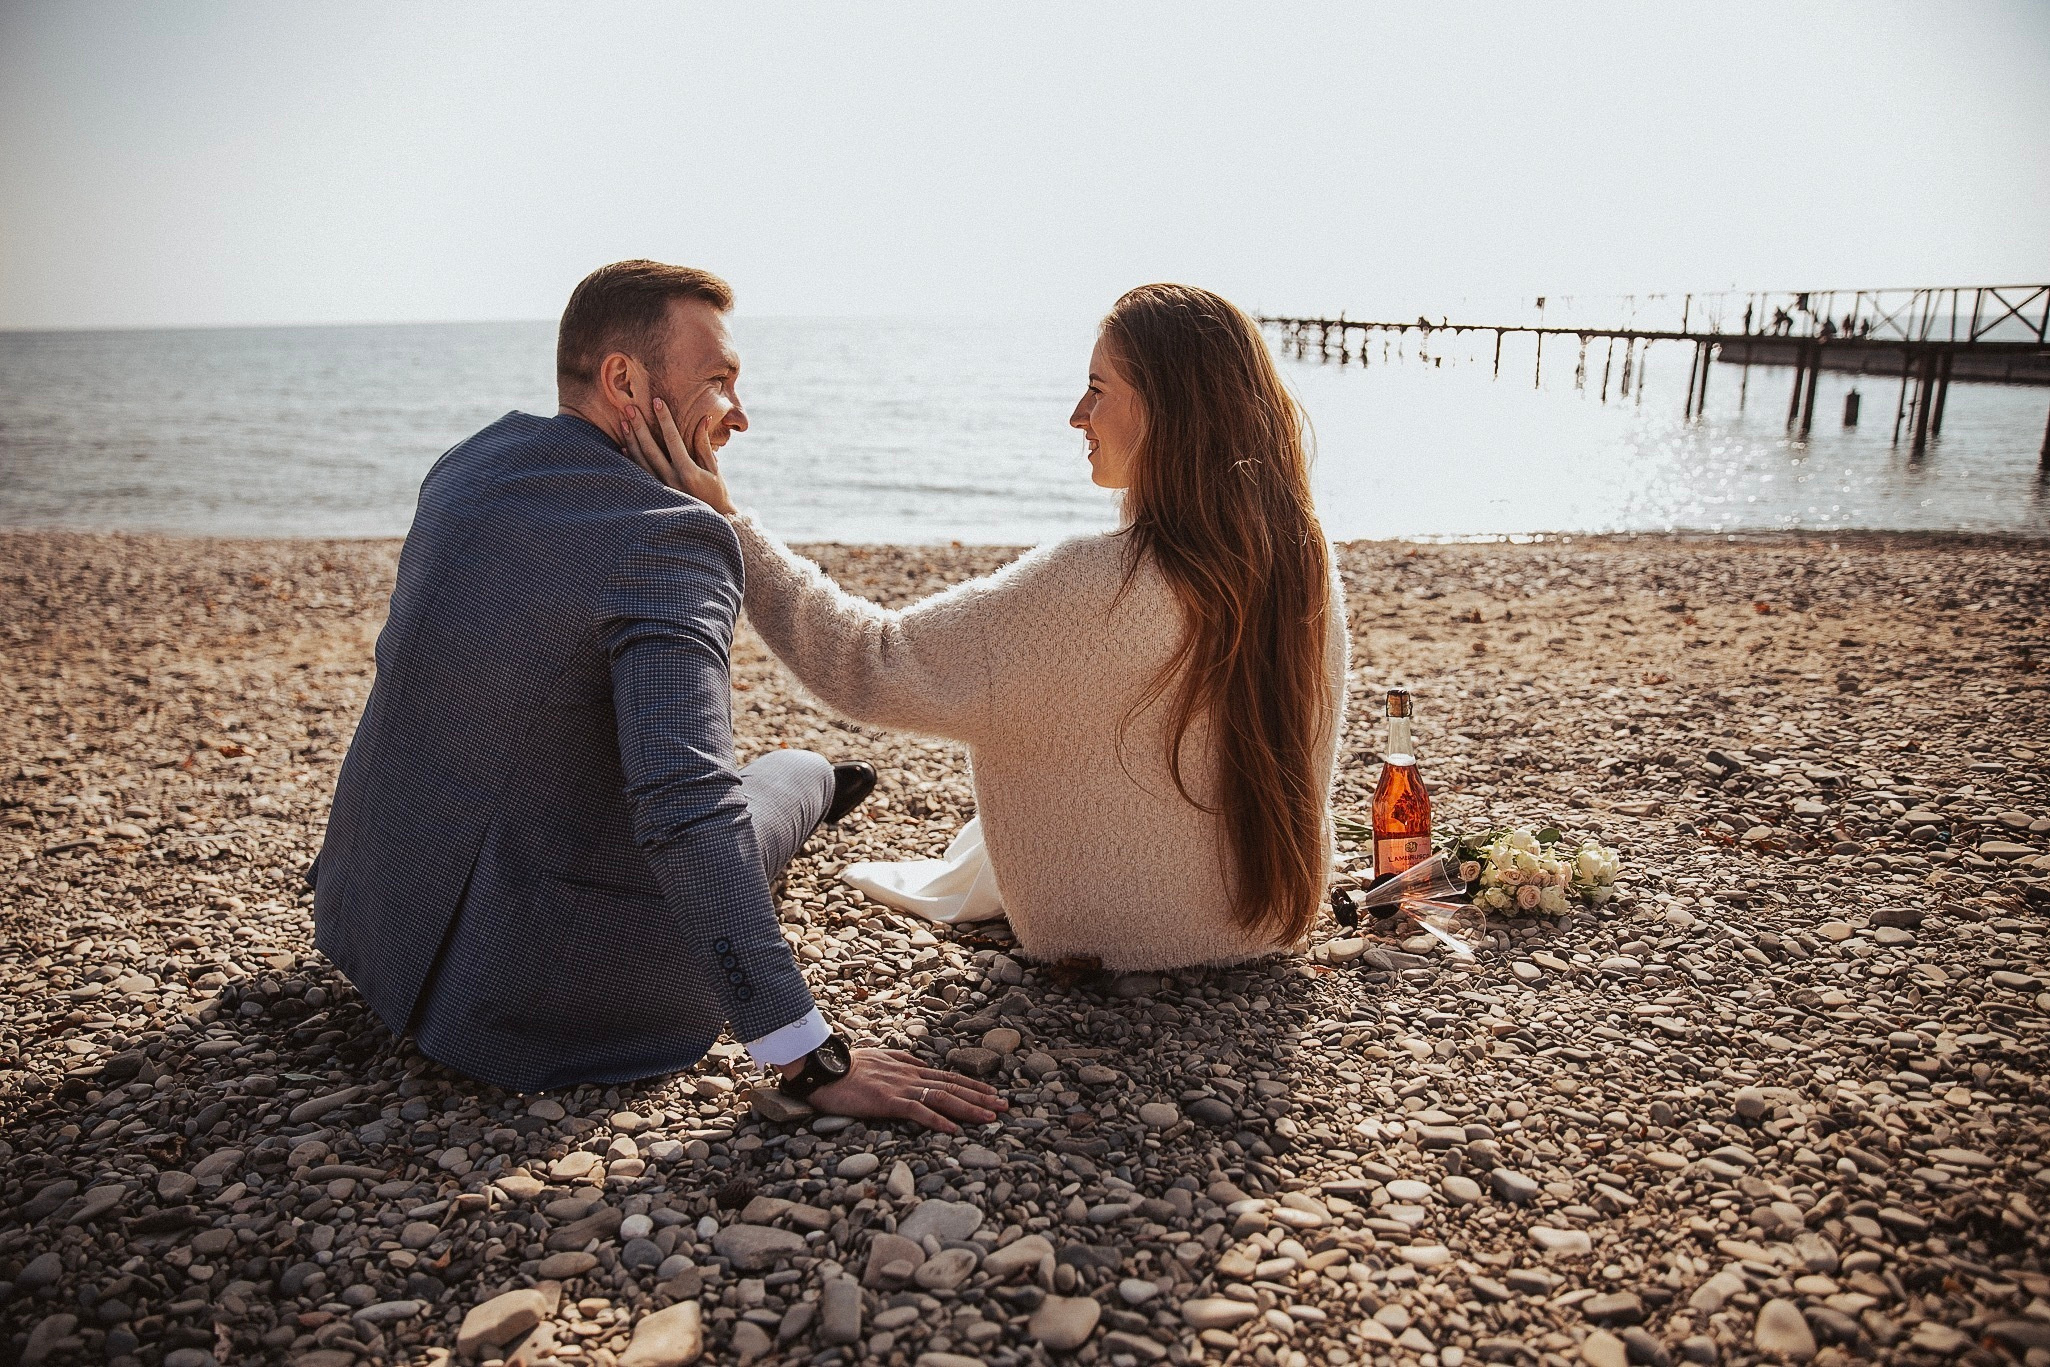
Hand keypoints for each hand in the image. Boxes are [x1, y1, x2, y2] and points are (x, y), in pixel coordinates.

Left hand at [620, 397, 736, 516]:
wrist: (711, 522)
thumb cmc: (716, 493)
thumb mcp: (713, 468)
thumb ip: (703, 444)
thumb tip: (703, 418)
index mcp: (688, 472)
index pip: (672, 439)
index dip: (664, 419)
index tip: (657, 401)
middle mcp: (671, 480)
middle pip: (650, 448)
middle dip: (640, 426)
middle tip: (630, 407)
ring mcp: (661, 488)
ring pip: (641, 460)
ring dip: (631, 440)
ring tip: (624, 421)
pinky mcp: (655, 494)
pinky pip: (639, 473)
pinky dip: (631, 459)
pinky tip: (623, 446)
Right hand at [800, 1048, 1006, 1134]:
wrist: (822, 1067)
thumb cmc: (845, 1065)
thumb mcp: (878, 1057)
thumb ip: (900, 1059)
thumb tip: (920, 1064)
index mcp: (908, 1068)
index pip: (947, 1077)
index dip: (973, 1085)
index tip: (993, 1093)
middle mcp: (909, 1076)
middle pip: (952, 1087)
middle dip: (981, 1097)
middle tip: (1006, 1107)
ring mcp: (899, 1087)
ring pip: (942, 1097)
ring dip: (969, 1108)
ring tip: (991, 1117)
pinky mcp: (886, 1100)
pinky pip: (917, 1111)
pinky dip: (938, 1120)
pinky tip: (954, 1129)